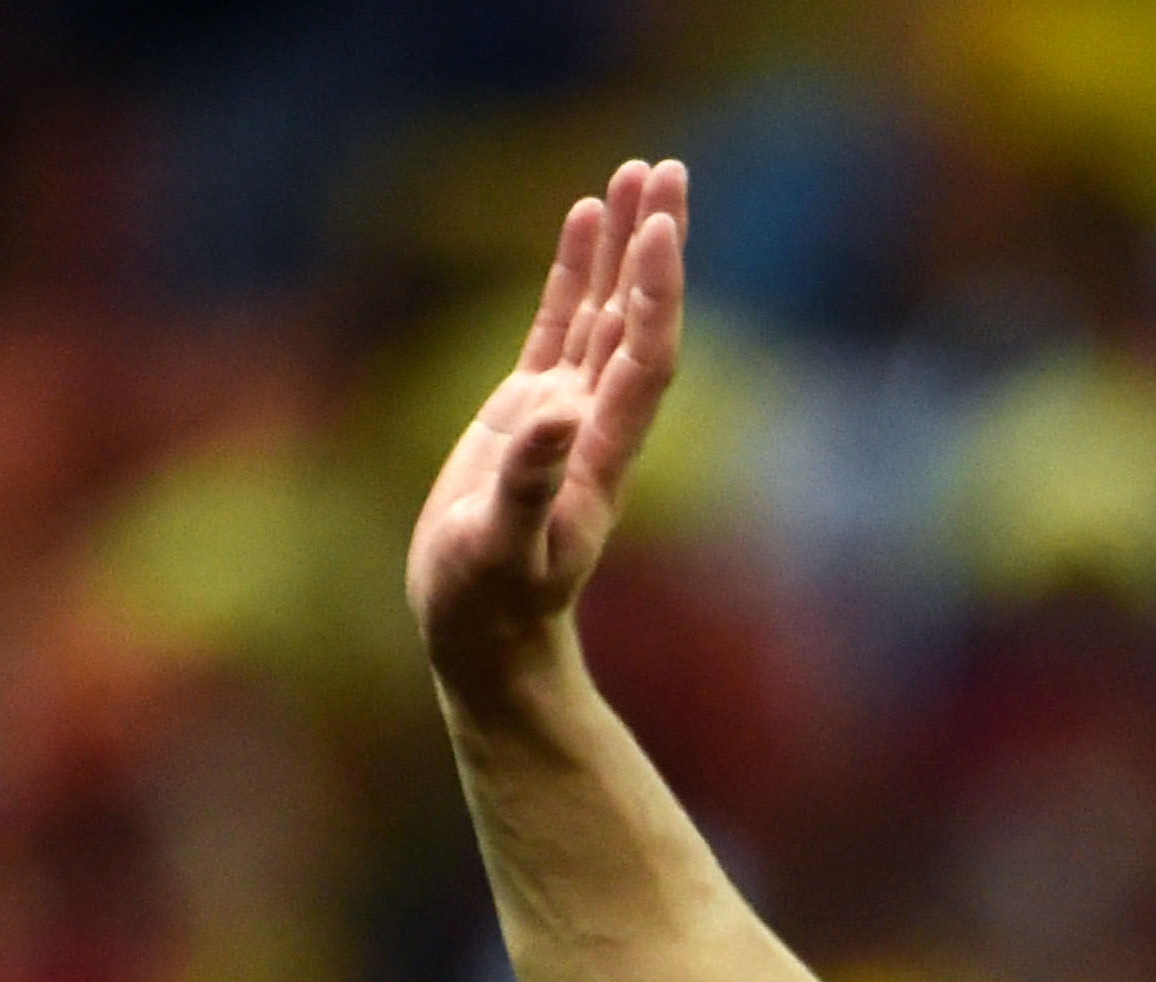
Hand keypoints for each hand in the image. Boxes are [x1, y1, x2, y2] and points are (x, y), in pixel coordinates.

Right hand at [407, 162, 689, 683]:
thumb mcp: (503, 549)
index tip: (663, 227)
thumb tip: (557, 413)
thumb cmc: (492, 604)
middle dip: (656, 245)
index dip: (656, 293)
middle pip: (638, 317)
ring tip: (639, 174)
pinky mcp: (526, 412)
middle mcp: (595, 422)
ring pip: (604, 310)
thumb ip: (529, 485)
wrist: (484, 637)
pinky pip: (558, 325)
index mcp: (600, 452)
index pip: (642, 357)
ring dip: (625, 246)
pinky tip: (584, 219)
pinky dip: (576, 273)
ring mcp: (564, 412)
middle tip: (672, 169)